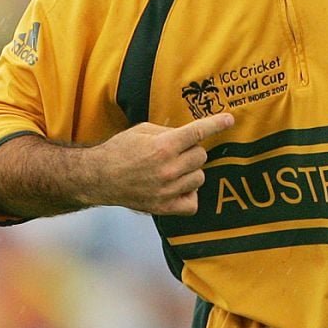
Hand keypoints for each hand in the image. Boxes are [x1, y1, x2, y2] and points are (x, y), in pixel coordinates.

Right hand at [82, 113, 233, 215]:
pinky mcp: (163, 207)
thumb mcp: (143, 130)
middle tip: (176, 152)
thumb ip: (169, 132)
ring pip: (200, 177)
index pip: (198, 132)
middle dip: (192, 151)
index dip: (217, 124)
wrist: (98, 177)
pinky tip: (178, 187)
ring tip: (173, 169)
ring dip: (191, 172)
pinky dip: (189, 195)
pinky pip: (193, 203)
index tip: (229, 119)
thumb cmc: (120, 150)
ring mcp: (166, 190)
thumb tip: (192, 134)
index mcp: (163, 146)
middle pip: (201, 156)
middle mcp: (167, 169)